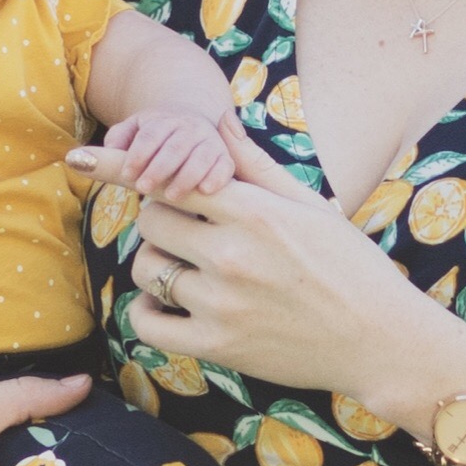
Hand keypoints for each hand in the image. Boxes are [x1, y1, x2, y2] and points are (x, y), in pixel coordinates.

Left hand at [72, 109, 242, 206]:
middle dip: (159, 167)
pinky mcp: (225, 158)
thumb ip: (116, 140)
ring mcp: (209, 141)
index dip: (138, 154)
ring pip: (201, 156)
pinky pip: (225, 165)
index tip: (127, 175)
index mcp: (162, 121)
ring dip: (187, 175)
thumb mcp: (135, 131)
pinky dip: (218, 176)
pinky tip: (207, 191)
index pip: (149, 136)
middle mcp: (188, 128)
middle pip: (174, 146)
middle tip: (143, 188)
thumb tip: (82, 154)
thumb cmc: (156, 137)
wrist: (194, 123)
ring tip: (172, 197)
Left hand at [109, 162, 453, 421]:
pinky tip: (166, 304)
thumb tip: (218, 118)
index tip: (83, 159)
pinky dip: (147, 311)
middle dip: (162, 219)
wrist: (382, 340)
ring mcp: (223, 304)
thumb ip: (255, 164)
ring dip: (155, 262)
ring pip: (147, 268)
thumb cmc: (351, 266)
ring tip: (185, 266)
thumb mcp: (309, 205)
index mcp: (257, 213)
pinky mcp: (219, 347)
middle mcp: (235, 255)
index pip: (171, 178)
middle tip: (187, 229)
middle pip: (152, 220)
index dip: (124, 167)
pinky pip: (148, 324)